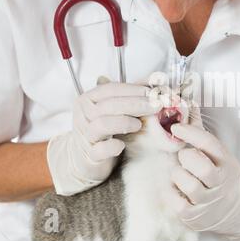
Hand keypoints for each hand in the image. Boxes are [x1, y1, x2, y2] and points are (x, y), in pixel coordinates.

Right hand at [47, 81, 161, 195]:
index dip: (133, 89)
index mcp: (88, 99)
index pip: (110, 89)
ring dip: (124, 122)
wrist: (86, 158)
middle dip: (136, 104)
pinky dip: (112, 146)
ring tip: (139, 124)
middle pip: (109, 105)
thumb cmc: (105, 130)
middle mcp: (83, 115)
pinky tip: (122, 145)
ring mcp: (85, 136)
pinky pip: (100, 150)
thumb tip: (154, 81)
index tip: (152, 92)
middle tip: (155, 106)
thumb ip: (131, 95)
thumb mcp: (115, 110)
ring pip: (103, 124)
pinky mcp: (90, 156)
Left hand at [169, 124, 239, 240]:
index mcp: (227, 163)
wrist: (230, 210)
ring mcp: (208, 201)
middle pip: (202, 167)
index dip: (191, 133)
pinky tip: (174, 188)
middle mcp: (220, 182)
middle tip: (183, 157)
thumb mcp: (217, 155)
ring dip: (178, 175)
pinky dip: (170, 193)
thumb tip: (189, 104)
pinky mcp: (195, 216)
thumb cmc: (217, 174)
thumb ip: (202, 133)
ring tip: (179, 173)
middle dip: (187, 158)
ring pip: (189, 185)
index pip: (210, 144)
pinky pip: (177, 203)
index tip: (176, 128)